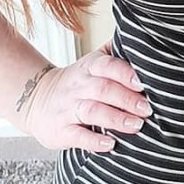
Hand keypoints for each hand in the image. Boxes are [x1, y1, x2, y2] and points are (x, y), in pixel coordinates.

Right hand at [18, 42, 151, 153]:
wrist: (35, 99)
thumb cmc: (76, 82)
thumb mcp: (92, 62)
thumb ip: (115, 52)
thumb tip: (143, 38)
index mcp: (89, 67)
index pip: (107, 66)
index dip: (125, 74)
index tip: (143, 83)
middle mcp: (78, 86)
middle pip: (103, 89)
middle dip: (127, 99)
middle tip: (148, 109)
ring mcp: (68, 109)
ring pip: (92, 111)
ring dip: (116, 119)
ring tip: (136, 125)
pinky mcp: (60, 131)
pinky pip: (77, 136)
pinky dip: (94, 141)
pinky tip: (110, 144)